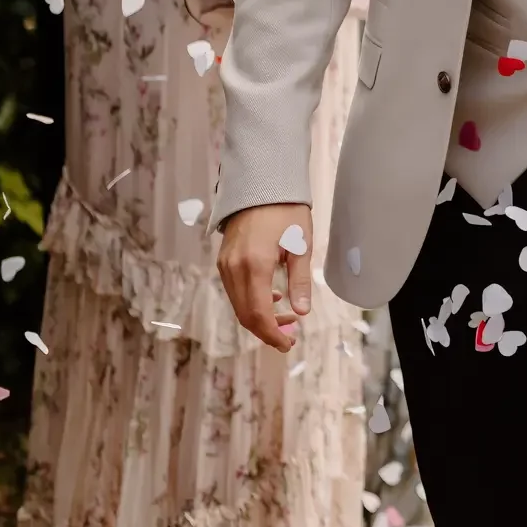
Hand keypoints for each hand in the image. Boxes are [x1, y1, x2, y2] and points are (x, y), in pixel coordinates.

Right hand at [216, 203, 314, 352]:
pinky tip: (272, 298)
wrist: (261, 182)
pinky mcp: (224, 260)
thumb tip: (302, 312)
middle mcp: (234, 268)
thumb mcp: (301, 244)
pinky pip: (234, 290)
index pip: (259, 314)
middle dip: (267, 330)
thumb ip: (299, 281)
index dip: (272, 334)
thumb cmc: (286, 210)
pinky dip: (251, 301)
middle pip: (245, 314)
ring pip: (238, 304)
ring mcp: (225, 264)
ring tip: (286, 317)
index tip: (288, 344)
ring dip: (259, 317)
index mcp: (255, 265)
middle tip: (290, 335)